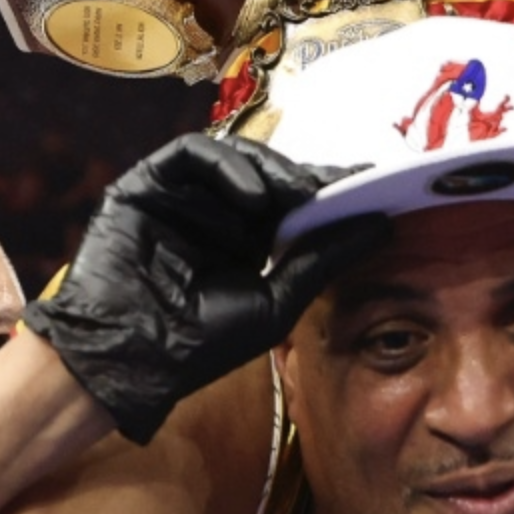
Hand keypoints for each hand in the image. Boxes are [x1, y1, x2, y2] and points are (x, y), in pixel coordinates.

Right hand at [21, 135, 387, 443]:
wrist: (130, 358)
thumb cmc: (200, 345)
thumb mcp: (276, 302)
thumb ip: (322, 259)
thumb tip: (382, 224)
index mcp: (244, 244)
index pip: (291, 205)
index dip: (329, 191)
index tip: (371, 181)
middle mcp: (214, 215)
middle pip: (267, 175)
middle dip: (305, 178)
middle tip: (341, 183)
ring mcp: (180, 197)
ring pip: (234, 158)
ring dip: (272, 171)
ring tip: (298, 195)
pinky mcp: (148, 184)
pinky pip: (192, 155)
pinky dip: (229, 167)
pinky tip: (254, 198)